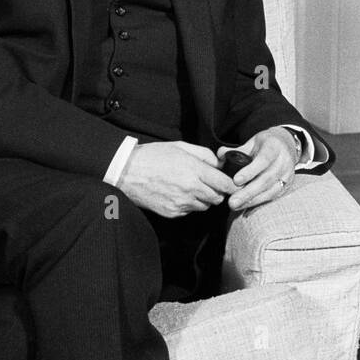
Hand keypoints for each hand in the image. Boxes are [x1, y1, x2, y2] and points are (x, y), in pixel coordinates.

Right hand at [117, 141, 237, 216]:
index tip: (233, 184)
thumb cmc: (153, 156)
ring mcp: (181, 202)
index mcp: (194, 170)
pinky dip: (189, 204)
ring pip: (204, 206)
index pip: (224, 184)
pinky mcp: (172, 212)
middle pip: (217, 198)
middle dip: (218, 192)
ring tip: (192, 187)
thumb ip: (204, 155)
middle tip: (211, 185)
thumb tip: (219, 164)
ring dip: (203, 199)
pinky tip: (179, 193)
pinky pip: (189, 211)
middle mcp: (190, 188)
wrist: (126, 172)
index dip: (232, 185)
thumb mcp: (181, 147)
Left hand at [226, 126, 299, 210]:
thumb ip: (237, 149)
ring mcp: (287, 175)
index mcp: (274, 147)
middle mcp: (284, 161)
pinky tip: (245, 207)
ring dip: (252, 200)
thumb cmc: (266, 144)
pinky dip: (258, 203)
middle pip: (266, 179)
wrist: (287, 146)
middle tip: (232, 201)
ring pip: (270, 191)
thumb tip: (220, 155)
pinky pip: (272, 197)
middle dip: (248, 192)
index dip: (250, 171)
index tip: (236, 180)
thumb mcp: (253, 142)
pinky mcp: (286, 186)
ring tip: (235, 206)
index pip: (264, 160)